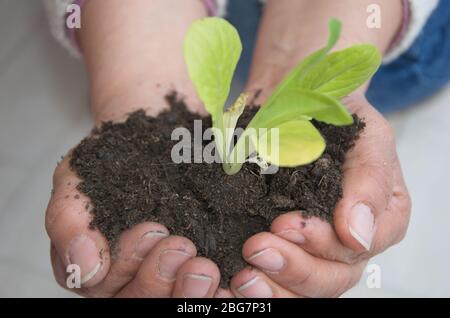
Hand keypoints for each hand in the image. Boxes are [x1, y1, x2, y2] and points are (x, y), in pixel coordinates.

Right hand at [46, 150, 222, 297]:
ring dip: (191, 292)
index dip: (128, 266)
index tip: (151, 228)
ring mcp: (172, 270)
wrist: (157, 131)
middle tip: (181, 246)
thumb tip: (86, 267)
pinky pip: (215, 286)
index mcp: (100, 268)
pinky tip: (236, 277)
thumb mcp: (78, 180)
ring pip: (178, 299)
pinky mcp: (208, 256)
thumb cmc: (113, 157)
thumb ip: (70, 221)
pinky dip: (225, 288)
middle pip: (143, 301)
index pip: (105, 287)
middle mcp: (135, 276)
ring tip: (205, 268)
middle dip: (160, 281)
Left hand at [229, 94, 410, 296]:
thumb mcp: (366, 136)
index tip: (285, 223)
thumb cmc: (339, 115)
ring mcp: (313, 244)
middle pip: (330, 278)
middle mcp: (348, 240)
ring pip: (301, 286)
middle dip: (294, 269)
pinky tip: (233, 276)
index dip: (322, 245)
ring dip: (273, 285)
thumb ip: (370, 181)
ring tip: (243, 274)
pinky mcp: (279, 239)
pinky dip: (257, 280)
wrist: (297, 98)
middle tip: (257, 248)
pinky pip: (273, 273)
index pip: (356, 251)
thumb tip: (357, 235)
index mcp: (380, 219)